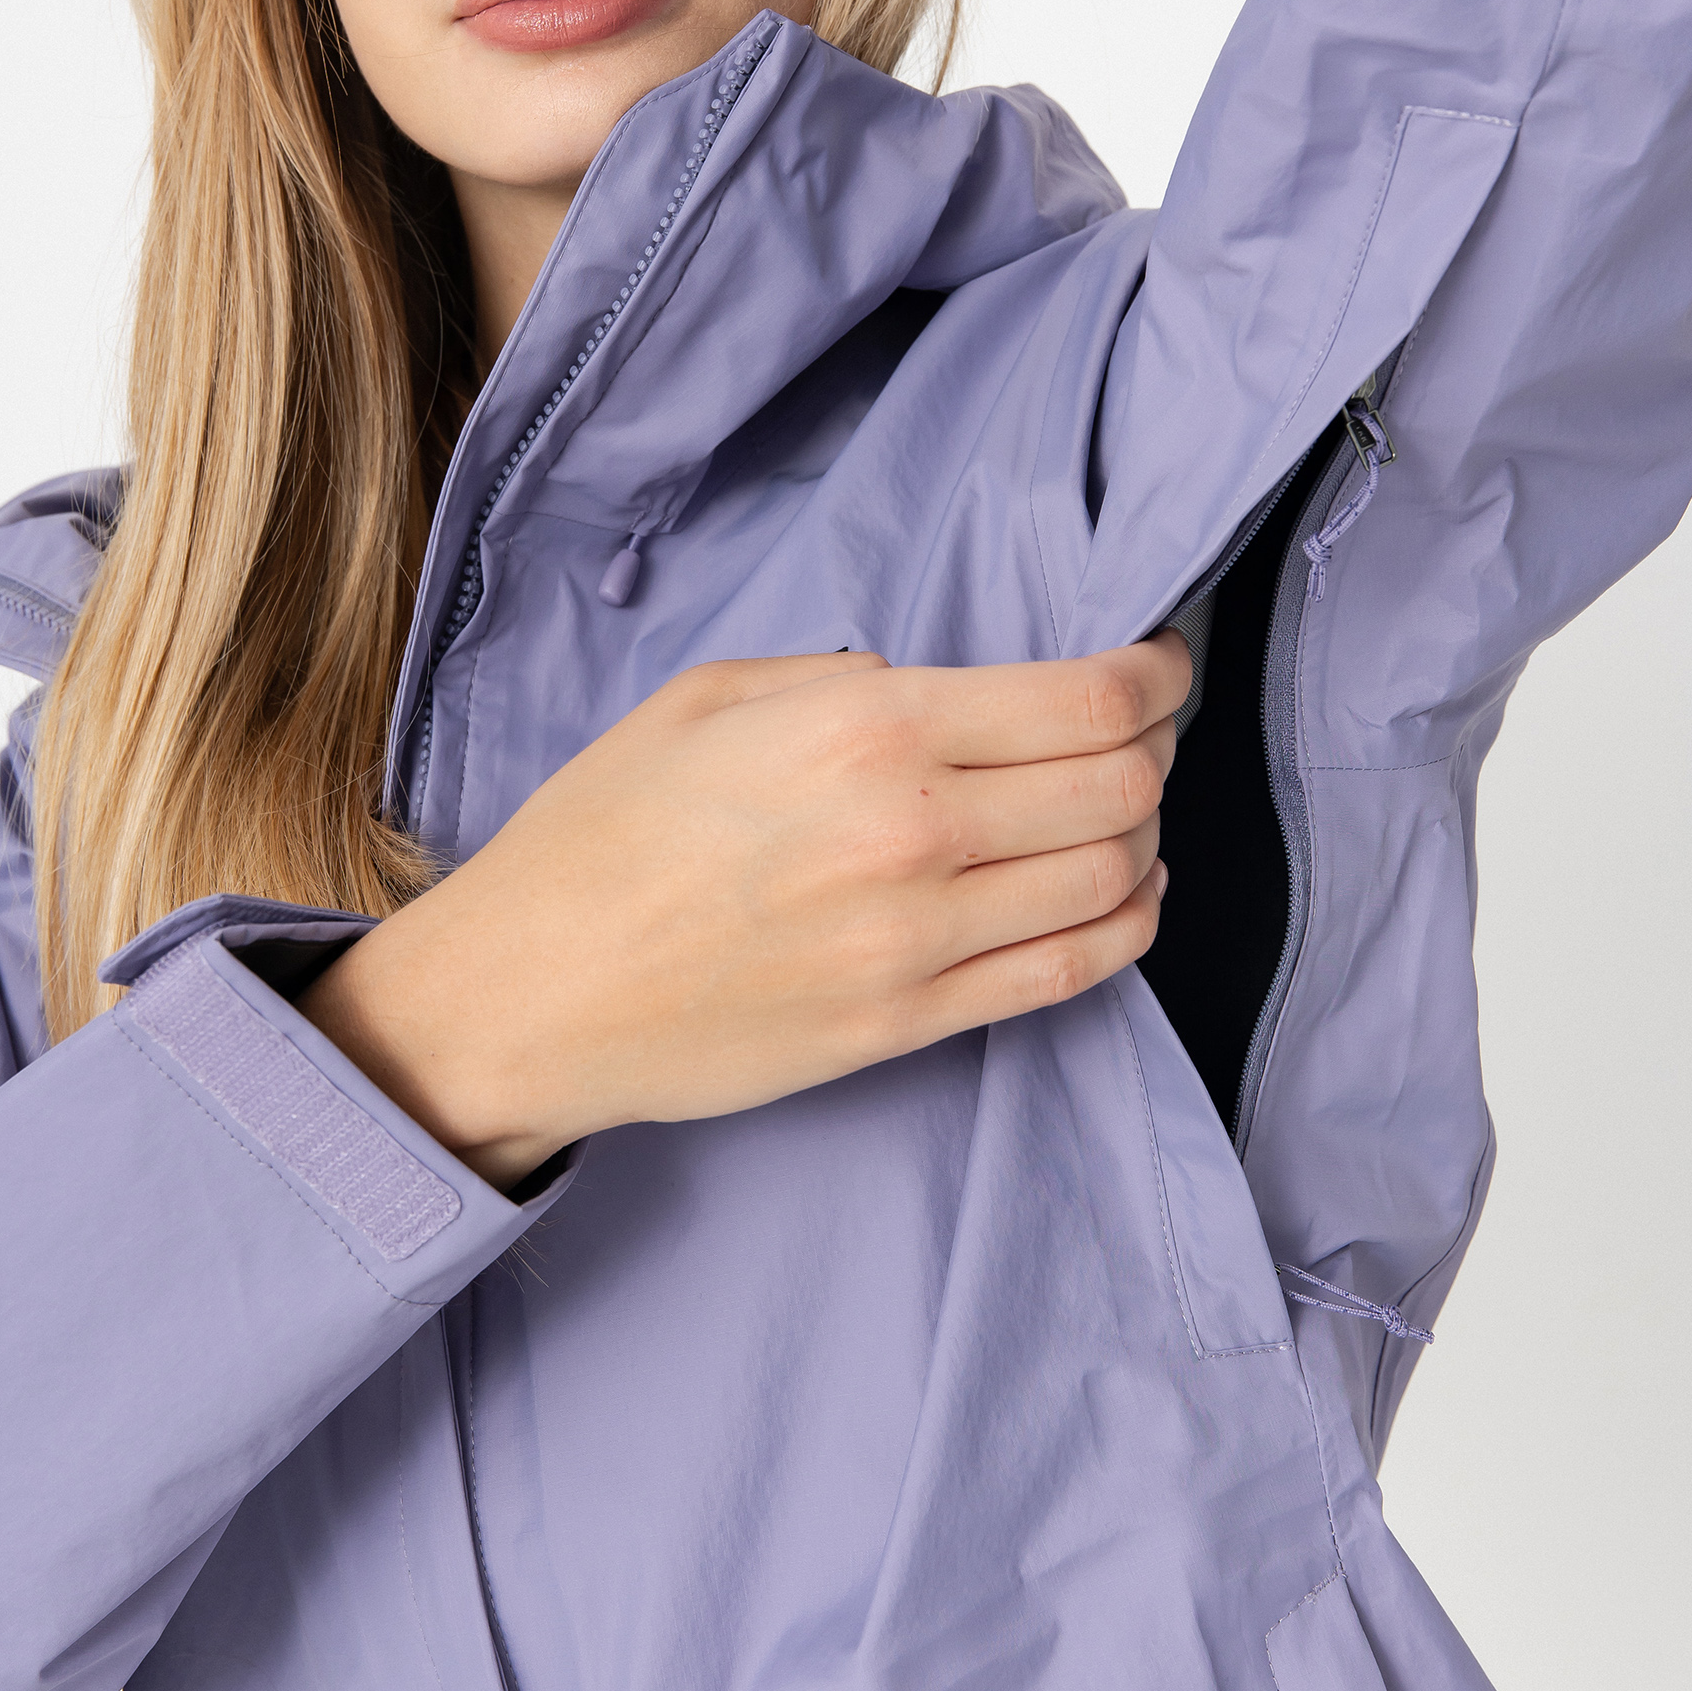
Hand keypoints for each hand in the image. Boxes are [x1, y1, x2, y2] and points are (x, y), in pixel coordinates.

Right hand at [302, 636, 1187, 1186]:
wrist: (530, 995)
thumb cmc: (602, 833)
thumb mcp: (707, 699)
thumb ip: (840, 677)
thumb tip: (932, 687)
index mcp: (866, 730)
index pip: (1087, 699)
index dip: (1156, 675)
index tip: (1161, 664)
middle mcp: (912, 833)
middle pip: (1121, 785)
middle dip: (1156, 746)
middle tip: (1144, 729)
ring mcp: (919, 942)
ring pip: (1113, 879)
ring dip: (1145, 835)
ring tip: (1125, 809)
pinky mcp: (910, 1027)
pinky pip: (1071, 973)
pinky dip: (1128, 926)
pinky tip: (1126, 894)